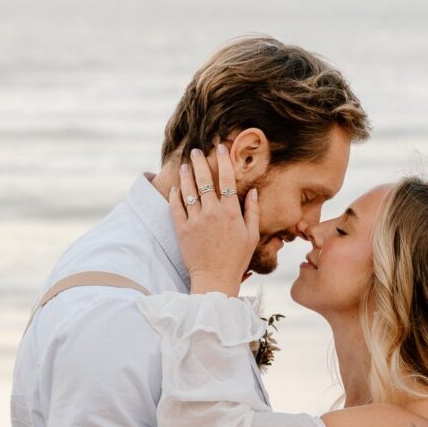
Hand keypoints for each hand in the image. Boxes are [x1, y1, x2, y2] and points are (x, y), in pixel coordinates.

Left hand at [169, 145, 258, 296]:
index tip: (221, 148)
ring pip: (188, 190)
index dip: (224, 160)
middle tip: (196, 151)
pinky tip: (175, 187)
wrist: (215, 279)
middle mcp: (212, 212)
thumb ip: (252, 211)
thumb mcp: (252, 236)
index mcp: (231, 212)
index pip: (227, 179)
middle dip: (200, 162)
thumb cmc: (236, 259)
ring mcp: (195, 220)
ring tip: (184, 165)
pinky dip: (175, 195)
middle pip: (204, 179)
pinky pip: (176, 207)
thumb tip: (252, 191)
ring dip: (186, 174)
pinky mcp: (182, 230)